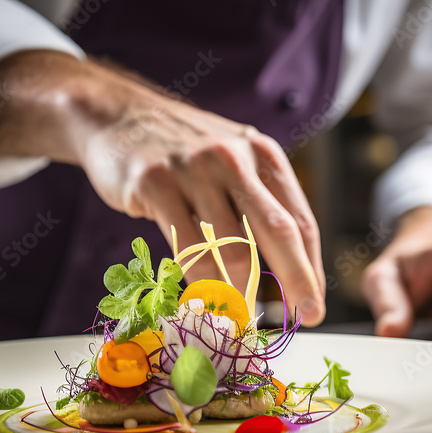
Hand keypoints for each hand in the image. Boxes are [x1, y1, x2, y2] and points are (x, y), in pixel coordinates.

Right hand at [79, 73, 325, 325]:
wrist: (117, 115)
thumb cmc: (182, 153)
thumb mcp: (231, 162)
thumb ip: (257, 204)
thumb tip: (289, 269)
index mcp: (262, 154)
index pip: (299, 220)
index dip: (311, 268)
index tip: (314, 306)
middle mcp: (234, 157)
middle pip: (277, 230)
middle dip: (297, 279)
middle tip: (308, 317)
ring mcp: (194, 168)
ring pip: (230, 246)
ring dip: (238, 291)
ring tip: (240, 316)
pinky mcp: (155, 183)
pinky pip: (187, 246)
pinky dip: (200, 280)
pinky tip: (204, 299)